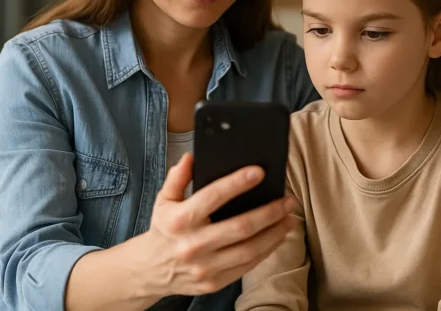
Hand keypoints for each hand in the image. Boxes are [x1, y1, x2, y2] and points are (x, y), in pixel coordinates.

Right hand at [140, 153, 296, 297]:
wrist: (150, 271)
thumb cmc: (163, 230)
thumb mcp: (164, 200)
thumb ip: (177, 178)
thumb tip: (191, 157)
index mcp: (179, 220)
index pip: (212, 197)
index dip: (237, 183)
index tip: (259, 172)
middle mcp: (192, 245)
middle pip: (240, 227)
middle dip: (269, 212)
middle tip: (288, 200)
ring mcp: (205, 267)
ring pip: (249, 249)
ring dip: (274, 232)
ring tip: (290, 217)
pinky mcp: (214, 283)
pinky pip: (247, 265)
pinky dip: (267, 250)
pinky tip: (278, 236)